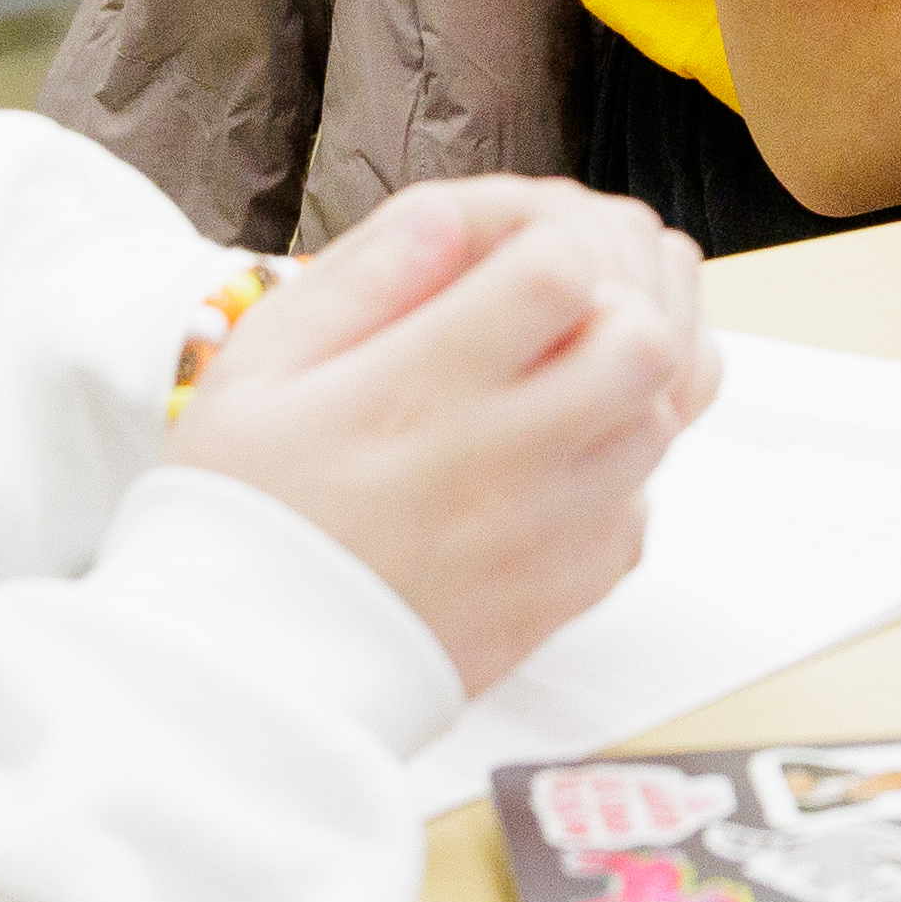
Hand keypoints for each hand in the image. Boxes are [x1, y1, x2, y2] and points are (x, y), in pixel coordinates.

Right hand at [164, 178, 720, 694]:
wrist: (238, 685)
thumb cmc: (237, 518)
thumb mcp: (255, 374)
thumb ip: (358, 280)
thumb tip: (452, 216)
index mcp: (418, 393)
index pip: (559, 272)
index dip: (557, 234)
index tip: (519, 249)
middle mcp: (499, 462)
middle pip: (647, 343)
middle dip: (627, 293)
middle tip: (575, 297)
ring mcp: (545, 536)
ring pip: (663, 423)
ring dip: (634, 378)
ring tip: (569, 366)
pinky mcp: (564, 595)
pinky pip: (642, 510)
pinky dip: (621, 469)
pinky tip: (560, 455)